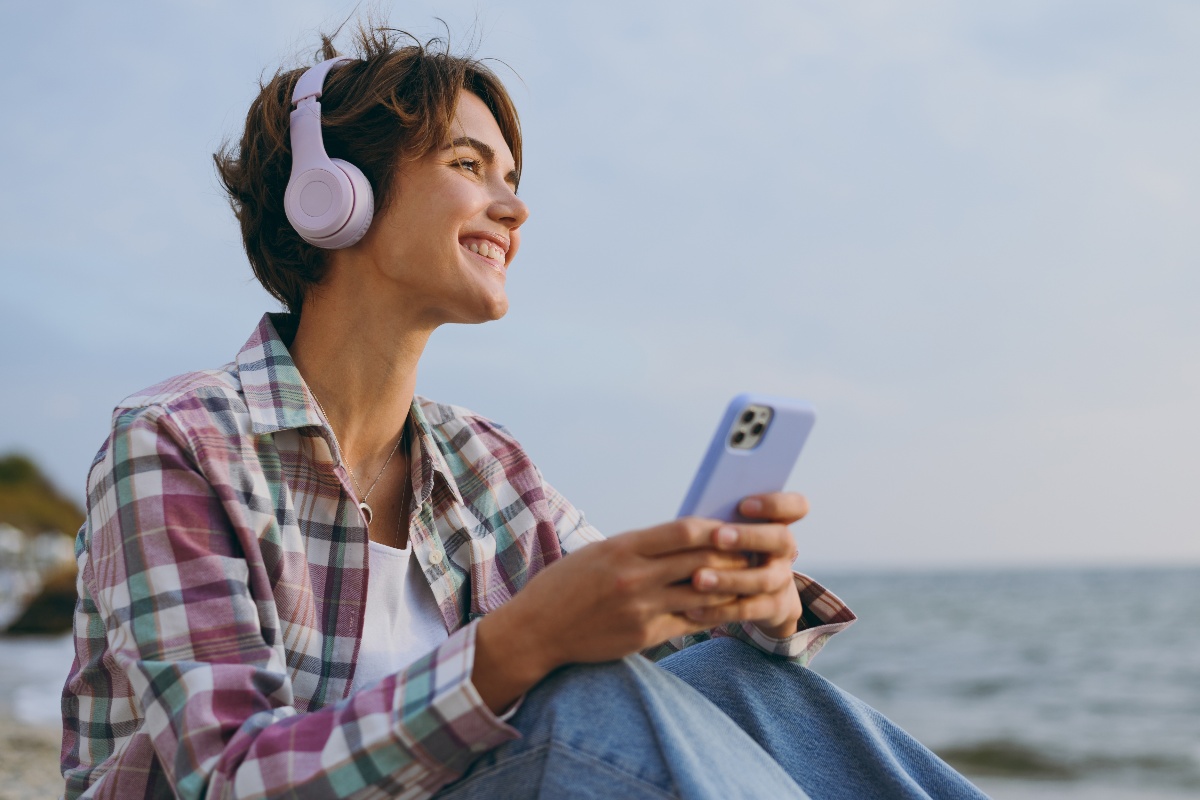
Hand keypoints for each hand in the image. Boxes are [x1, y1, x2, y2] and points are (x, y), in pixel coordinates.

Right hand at [473, 517, 751, 709]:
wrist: (538, 629)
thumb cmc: (568, 584)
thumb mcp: (600, 552)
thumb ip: (640, 545)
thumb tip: (686, 535)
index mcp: (623, 547)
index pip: (684, 531)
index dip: (717, 528)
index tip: (737, 526)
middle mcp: (634, 576)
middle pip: (701, 561)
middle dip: (734, 556)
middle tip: (758, 551)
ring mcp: (640, 608)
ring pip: (702, 594)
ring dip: (731, 586)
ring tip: (752, 579)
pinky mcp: (644, 635)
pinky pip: (690, 622)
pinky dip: (712, 613)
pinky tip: (728, 608)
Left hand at [682, 492, 808, 638]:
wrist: (756, 598)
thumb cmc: (730, 553)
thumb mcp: (729, 535)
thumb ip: (719, 523)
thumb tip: (691, 519)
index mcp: (776, 523)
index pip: (796, 506)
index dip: (775, 503)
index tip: (744, 504)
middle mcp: (785, 551)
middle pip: (782, 538)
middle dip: (749, 536)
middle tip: (717, 536)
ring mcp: (782, 580)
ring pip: (763, 579)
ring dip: (729, 578)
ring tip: (698, 578)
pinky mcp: (773, 608)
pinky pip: (749, 610)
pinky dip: (719, 609)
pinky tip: (693, 608)